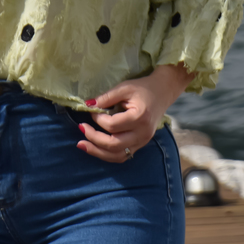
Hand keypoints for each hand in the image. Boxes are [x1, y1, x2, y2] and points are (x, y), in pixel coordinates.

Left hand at [76, 63, 194, 162]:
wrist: (162, 93)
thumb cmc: (143, 88)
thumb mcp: (124, 88)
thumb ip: (106, 97)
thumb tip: (88, 105)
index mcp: (140, 117)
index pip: (112, 125)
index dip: (97, 119)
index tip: (92, 110)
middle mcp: (142, 133)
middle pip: (113, 144)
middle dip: (93, 138)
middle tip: (81, 128)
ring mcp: (143, 142)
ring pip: (117, 155)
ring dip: (98, 152)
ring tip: (82, 145)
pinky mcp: (140, 145)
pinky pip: (122, 156)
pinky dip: (107, 154)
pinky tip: (95, 149)